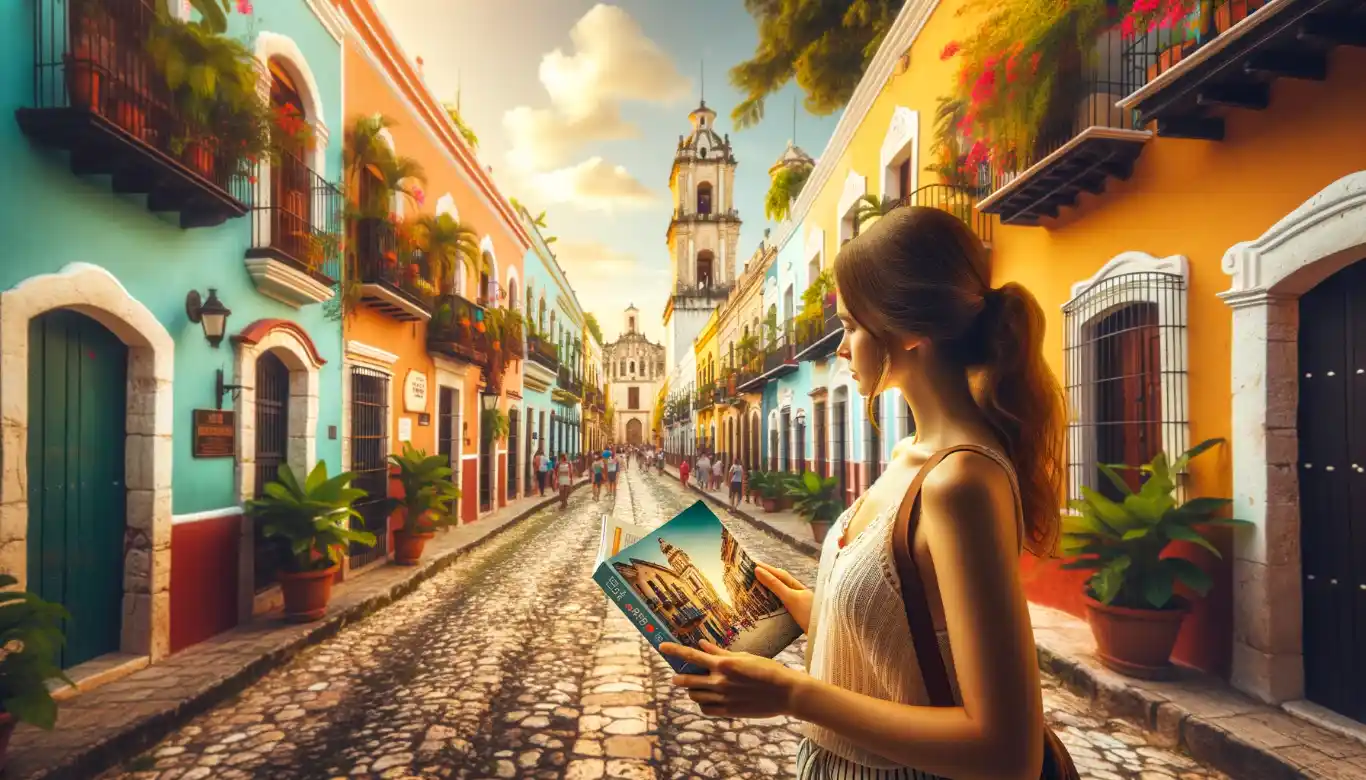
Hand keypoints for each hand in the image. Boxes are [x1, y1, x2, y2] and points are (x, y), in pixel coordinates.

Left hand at [659, 640, 804, 718]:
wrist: (785, 693)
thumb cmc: (767, 670)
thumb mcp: (744, 657)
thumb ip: (720, 652)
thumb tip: (702, 645)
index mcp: (723, 664)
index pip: (691, 656)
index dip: (674, 651)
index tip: (661, 647)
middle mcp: (720, 682)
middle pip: (687, 680)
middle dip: (678, 677)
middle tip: (677, 676)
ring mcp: (723, 698)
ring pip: (694, 696)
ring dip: (692, 690)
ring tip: (698, 686)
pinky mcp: (728, 712)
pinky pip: (706, 709)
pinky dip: (703, 703)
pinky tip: (708, 698)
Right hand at [755, 563, 812, 632]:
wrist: (825, 633)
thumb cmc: (809, 614)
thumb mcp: (790, 597)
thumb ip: (775, 585)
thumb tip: (757, 570)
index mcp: (797, 587)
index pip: (780, 574)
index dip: (766, 568)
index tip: (752, 563)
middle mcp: (799, 594)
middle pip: (781, 583)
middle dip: (767, 578)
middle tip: (751, 575)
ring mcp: (800, 606)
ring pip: (782, 595)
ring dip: (770, 591)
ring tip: (757, 590)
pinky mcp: (799, 618)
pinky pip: (783, 606)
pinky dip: (774, 604)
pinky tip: (769, 610)